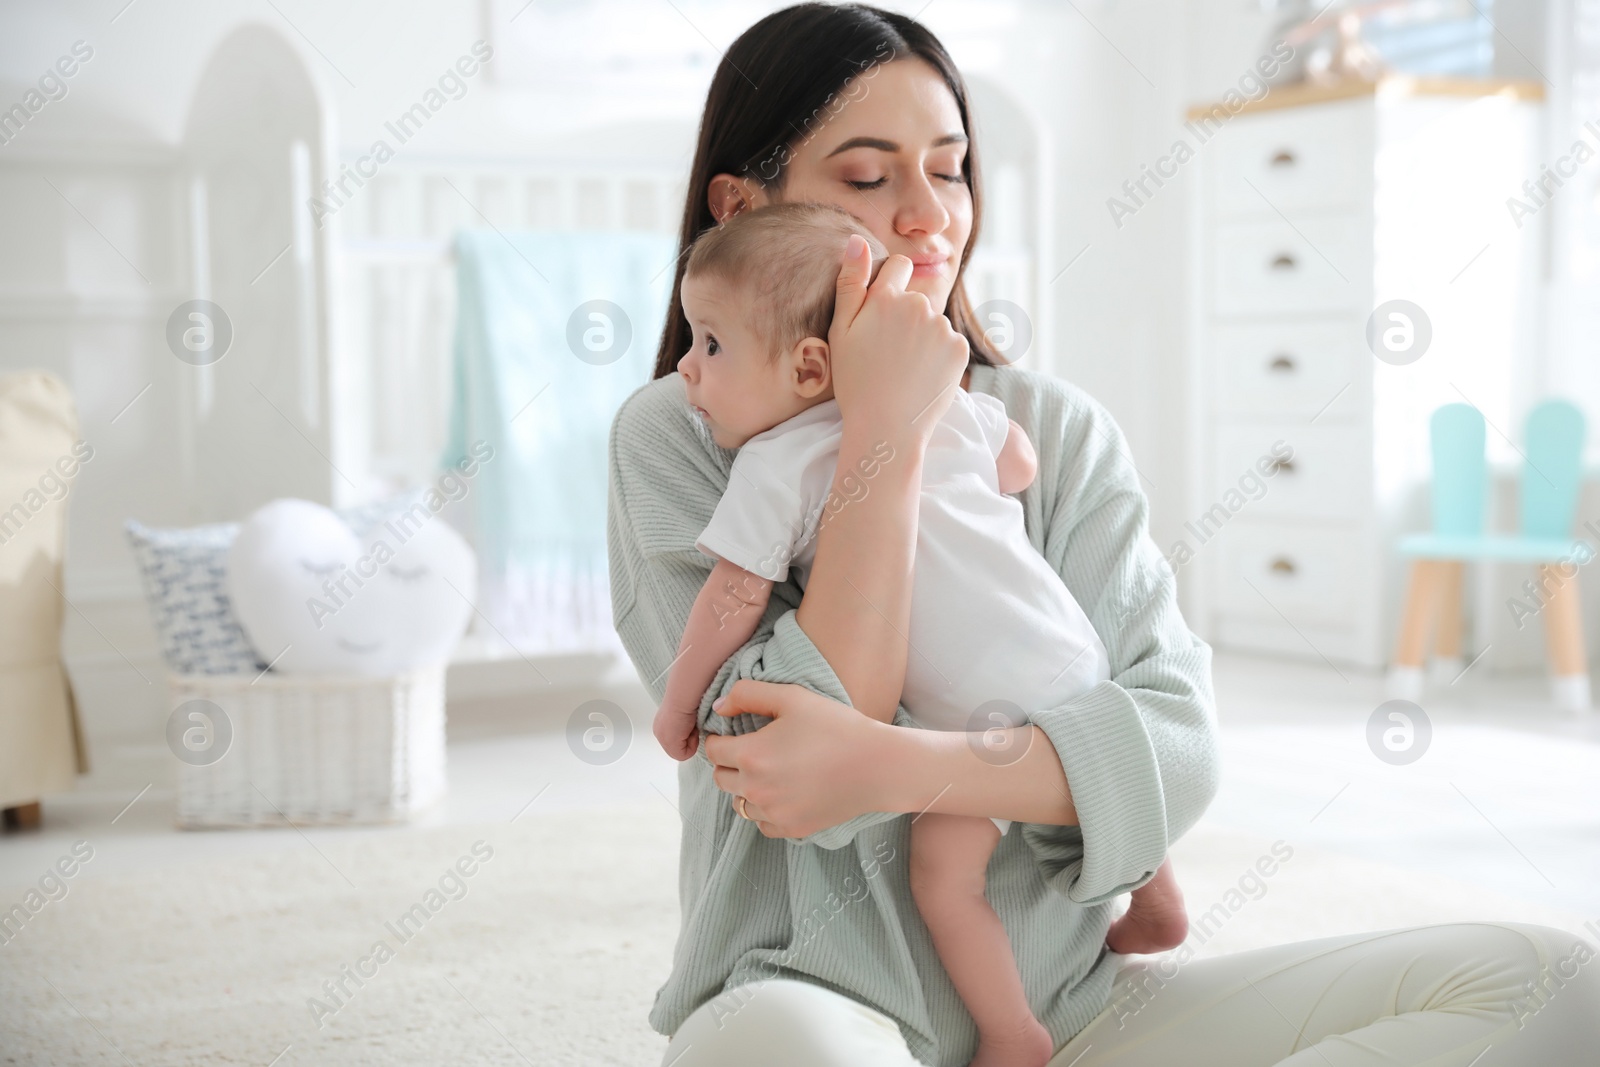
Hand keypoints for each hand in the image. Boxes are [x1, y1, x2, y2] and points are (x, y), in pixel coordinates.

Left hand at [652, 703, 699, 761]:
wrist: (683, 696)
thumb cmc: (687, 698)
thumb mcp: (684, 714)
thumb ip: (684, 724)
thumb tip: (693, 730)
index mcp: (661, 724)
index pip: (675, 740)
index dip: (688, 735)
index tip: (691, 722)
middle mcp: (659, 732)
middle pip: (677, 748)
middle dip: (688, 740)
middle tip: (692, 725)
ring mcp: (662, 739)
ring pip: (681, 752)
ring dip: (691, 741)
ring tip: (692, 726)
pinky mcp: (670, 744)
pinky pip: (684, 755)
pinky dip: (693, 744)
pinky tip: (692, 729)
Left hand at [702, 678, 897, 836]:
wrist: (876, 765)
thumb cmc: (835, 726)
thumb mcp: (792, 697)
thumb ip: (747, 694)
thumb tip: (718, 708)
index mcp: (751, 754)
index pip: (713, 750)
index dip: (721, 737)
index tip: (735, 732)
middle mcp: (755, 788)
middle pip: (720, 778)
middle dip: (730, 762)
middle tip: (754, 750)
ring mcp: (773, 813)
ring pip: (739, 803)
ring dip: (746, 788)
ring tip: (771, 771)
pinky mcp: (791, 829)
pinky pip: (761, 823)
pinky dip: (765, 810)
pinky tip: (784, 792)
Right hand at [828, 235, 968, 444]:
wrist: (886, 428)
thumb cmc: (856, 382)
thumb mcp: (840, 331)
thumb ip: (850, 282)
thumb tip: (857, 239)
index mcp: (887, 297)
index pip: (898, 266)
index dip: (889, 288)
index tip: (881, 317)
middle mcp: (918, 305)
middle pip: (916, 298)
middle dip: (905, 317)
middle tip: (887, 354)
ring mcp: (942, 328)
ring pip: (932, 322)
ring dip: (922, 337)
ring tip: (904, 369)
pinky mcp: (959, 349)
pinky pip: (949, 342)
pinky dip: (938, 355)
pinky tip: (921, 376)